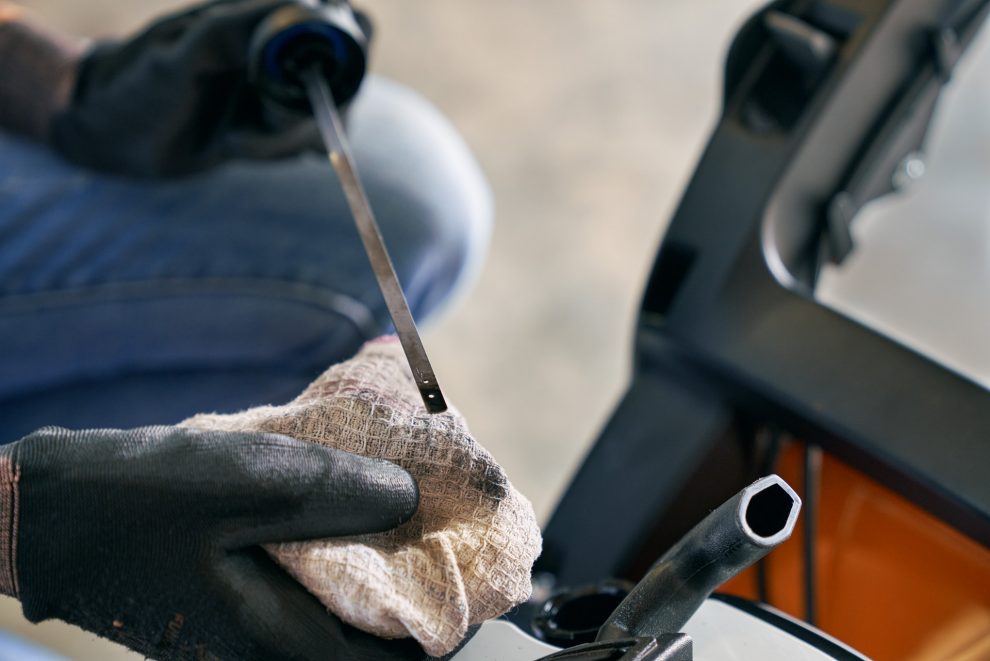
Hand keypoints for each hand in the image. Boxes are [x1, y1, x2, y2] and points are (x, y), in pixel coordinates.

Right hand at [0, 426, 422, 659]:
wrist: (51, 513)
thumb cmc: (139, 501)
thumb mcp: (251, 480)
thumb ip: (340, 493)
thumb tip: (410, 497)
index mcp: (276, 642)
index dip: (445, 625)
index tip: (471, 572)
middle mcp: (264, 653)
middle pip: (368, 644)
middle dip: (415, 594)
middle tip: (443, 532)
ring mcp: (244, 637)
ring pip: (337, 619)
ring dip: (375, 572)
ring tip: (400, 513)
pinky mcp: (231, 610)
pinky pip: (304, 596)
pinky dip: (335, 561)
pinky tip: (340, 513)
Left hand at [49, 0, 363, 176]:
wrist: (112, 135)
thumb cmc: (136, 87)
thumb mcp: (176, 58)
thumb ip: (227, 33)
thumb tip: (294, 11)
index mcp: (258, 16)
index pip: (339, 18)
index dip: (346, 48)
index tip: (321, 86)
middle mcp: (277, 47)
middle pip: (345, 75)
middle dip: (319, 110)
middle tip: (267, 128)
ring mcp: (279, 86)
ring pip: (326, 114)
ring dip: (288, 138)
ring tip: (236, 140)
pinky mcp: (273, 123)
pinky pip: (303, 139)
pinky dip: (281, 150)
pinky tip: (240, 146)